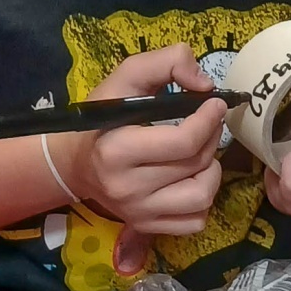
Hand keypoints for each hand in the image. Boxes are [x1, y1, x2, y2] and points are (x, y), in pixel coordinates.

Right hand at [53, 45, 224, 273]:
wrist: (74, 162)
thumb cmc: (101, 116)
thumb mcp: (125, 78)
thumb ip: (165, 63)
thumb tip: (205, 83)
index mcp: (116, 150)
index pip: (183, 141)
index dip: (209, 120)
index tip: (215, 105)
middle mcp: (127, 188)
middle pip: (196, 165)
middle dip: (210, 139)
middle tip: (208, 124)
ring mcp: (138, 212)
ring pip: (202, 197)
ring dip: (211, 172)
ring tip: (200, 155)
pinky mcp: (147, 227)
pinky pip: (195, 221)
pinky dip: (202, 200)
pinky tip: (190, 179)